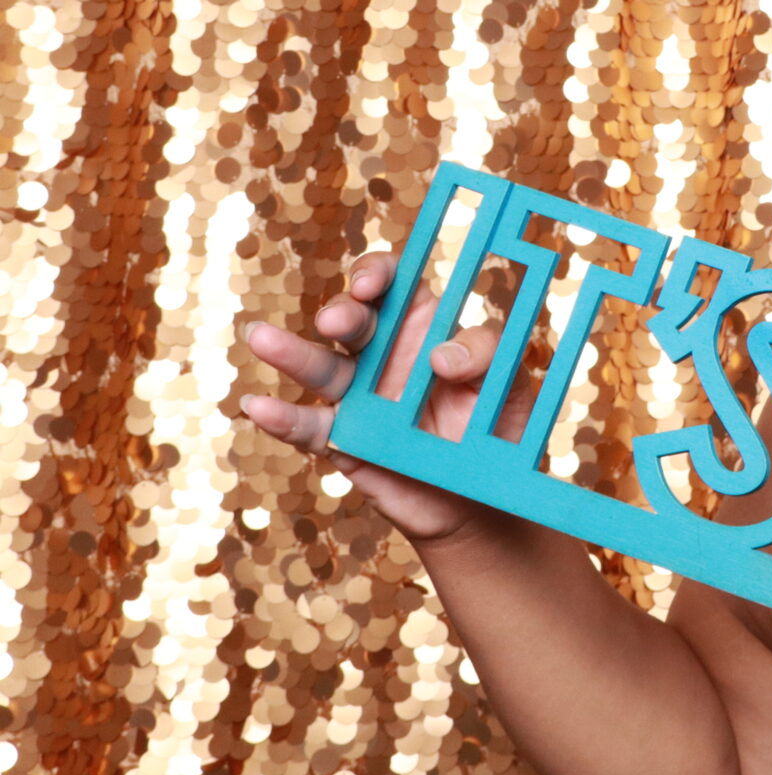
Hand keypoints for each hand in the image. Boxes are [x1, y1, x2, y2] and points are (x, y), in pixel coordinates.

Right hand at [238, 251, 526, 546]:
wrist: (484, 501)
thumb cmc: (496, 430)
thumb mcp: (510, 386)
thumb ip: (489, 356)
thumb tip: (442, 355)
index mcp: (424, 328)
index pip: (393, 286)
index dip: (376, 274)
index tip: (372, 284)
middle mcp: (385, 355)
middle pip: (353, 321)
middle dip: (342, 313)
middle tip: (336, 322)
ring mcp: (358, 398)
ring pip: (320, 368)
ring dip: (292, 353)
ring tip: (262, 338)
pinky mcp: (344, 442)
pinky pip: (308, 428)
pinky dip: (282, 419)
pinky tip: (258, 407)